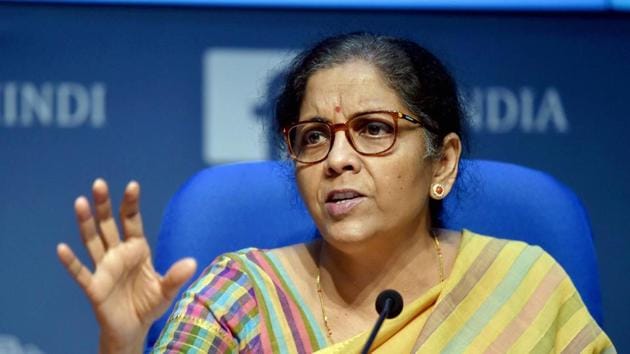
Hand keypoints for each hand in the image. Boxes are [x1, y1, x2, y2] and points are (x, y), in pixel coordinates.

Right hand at [57, 179, 196, 353]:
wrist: (133, 328)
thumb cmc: (149, 304)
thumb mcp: (166, 291)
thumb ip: (176, 277)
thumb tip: (191, 262)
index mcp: (137, 248)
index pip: (132, 221)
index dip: (131, 204)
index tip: (132, 185)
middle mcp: (118, 253)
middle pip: (108, 224)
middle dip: (104, 205)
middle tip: (99, 184)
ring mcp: (104, 268)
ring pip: (92, 241)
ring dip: (86, 223)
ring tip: (80, 203)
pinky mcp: (94, 287)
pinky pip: (81, 272)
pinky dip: (71, 262)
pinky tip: (62, 248)